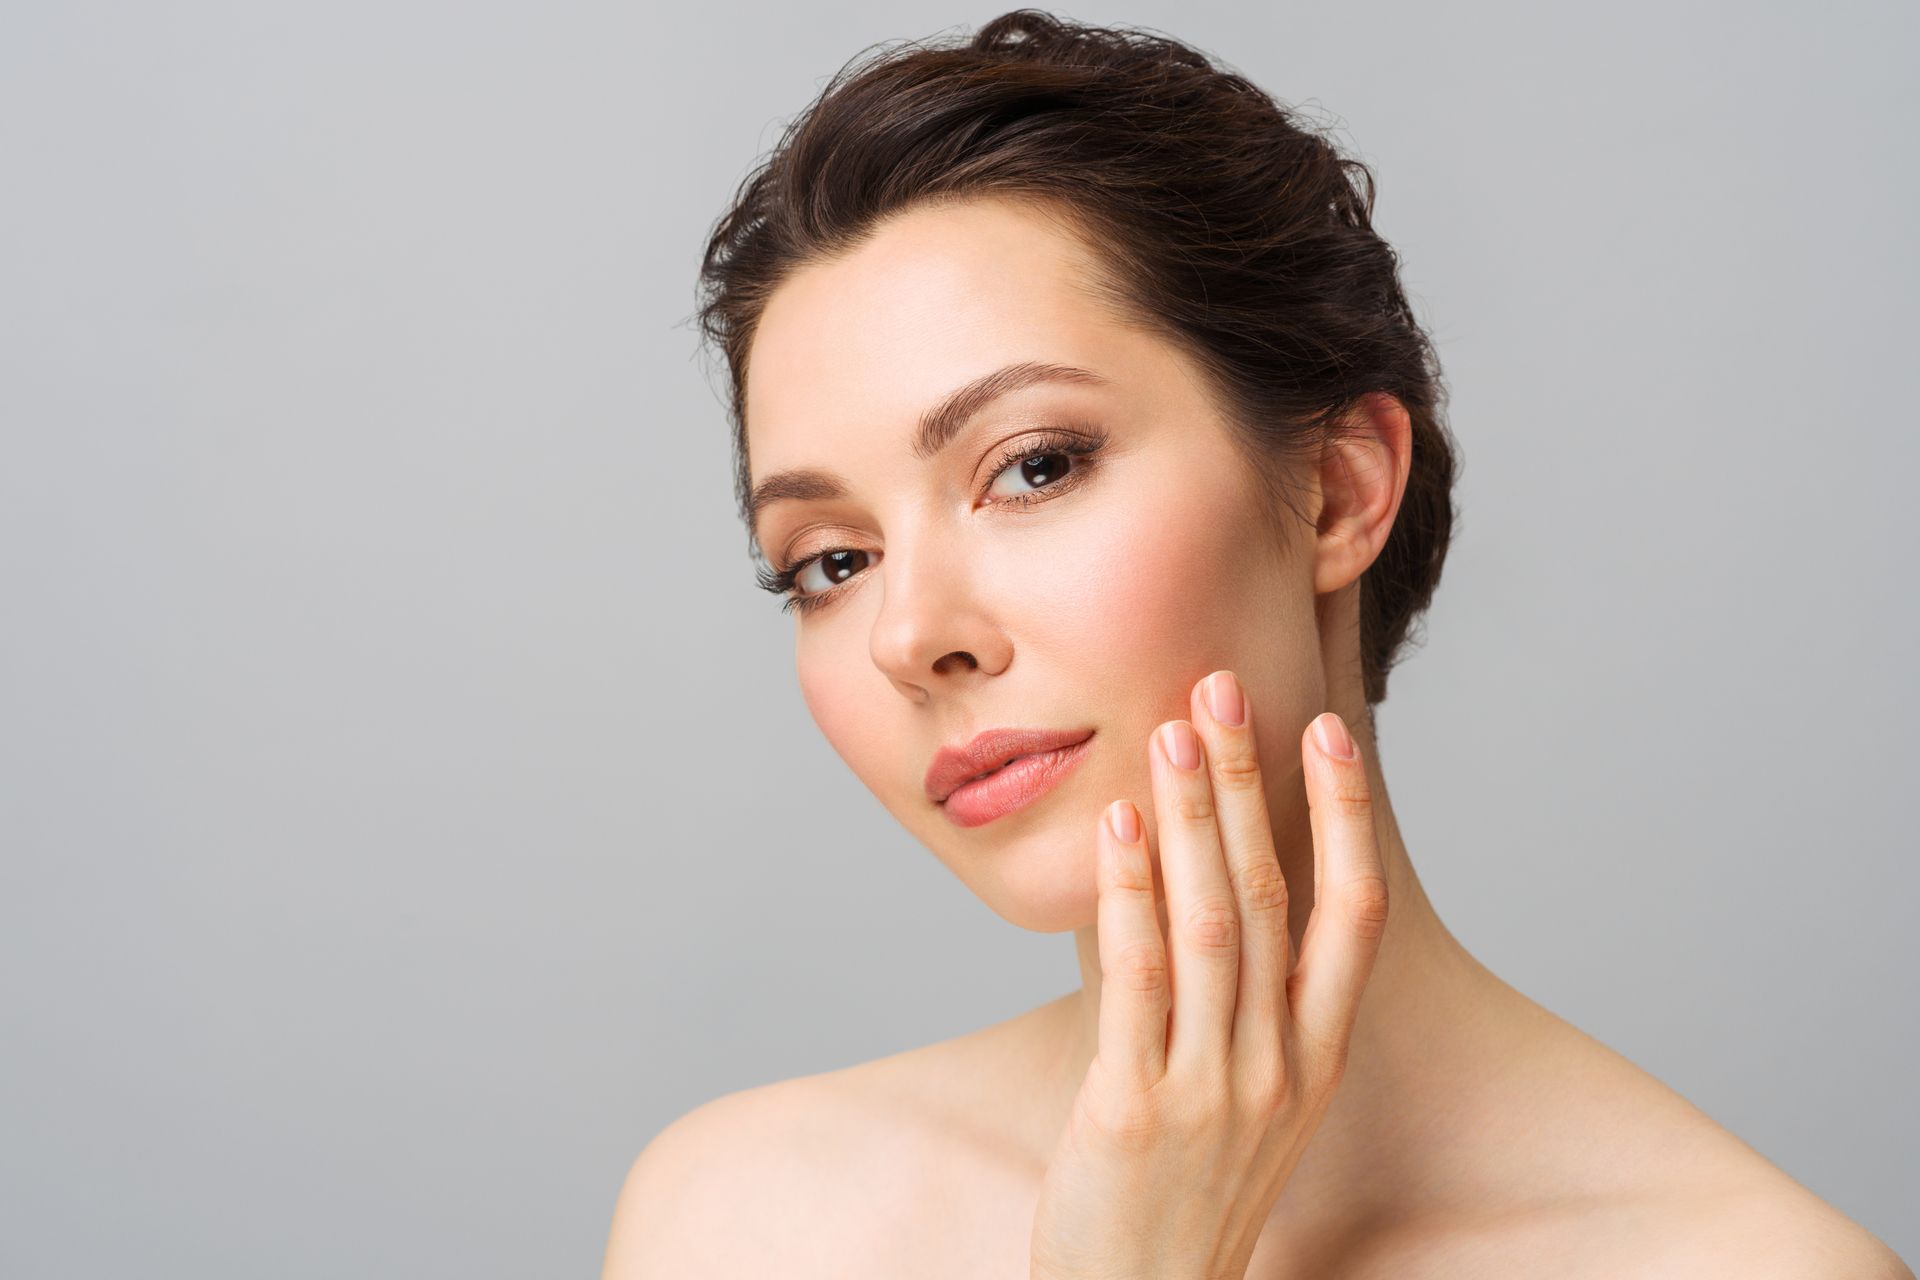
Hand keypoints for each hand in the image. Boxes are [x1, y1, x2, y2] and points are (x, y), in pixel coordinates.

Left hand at [1028, 671, 1390, 1279]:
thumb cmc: (1188, 1189)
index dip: (1344, 816)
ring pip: (1213, 923)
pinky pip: (1137, 979)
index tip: (1327, 729)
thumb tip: (1219, 882)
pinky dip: (1131, 893)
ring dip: (1193, 817)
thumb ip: (1248, 1003)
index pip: (1354, 915)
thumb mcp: (1250, 1099)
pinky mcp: (1137, 1108)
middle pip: (1274, 896)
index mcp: (1317, 1058)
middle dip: (1247, 784)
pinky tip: (1119, 827)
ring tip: (1169, 731)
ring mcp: (1214, 1088)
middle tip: (1219, 688)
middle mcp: (1279, 1066)